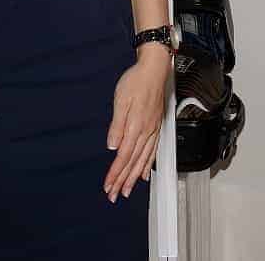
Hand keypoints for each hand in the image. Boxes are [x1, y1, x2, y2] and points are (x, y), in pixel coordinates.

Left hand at [104, 48, 169, 201]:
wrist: (155, 68)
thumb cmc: (136, 81)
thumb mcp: (121, 101)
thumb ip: (117, 126)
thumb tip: (113, 146)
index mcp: (136, 126)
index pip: (124, 156)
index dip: (115, 173)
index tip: (108, 185)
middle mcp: (146, 131)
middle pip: (133, 161)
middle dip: (123, 180)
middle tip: (114, 195)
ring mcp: (153, 129)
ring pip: (144, 159)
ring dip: (134, 177)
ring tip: (127, 190)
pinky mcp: (156, 126)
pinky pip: (153, 150)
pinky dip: (147, 164)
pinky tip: (143, 173)